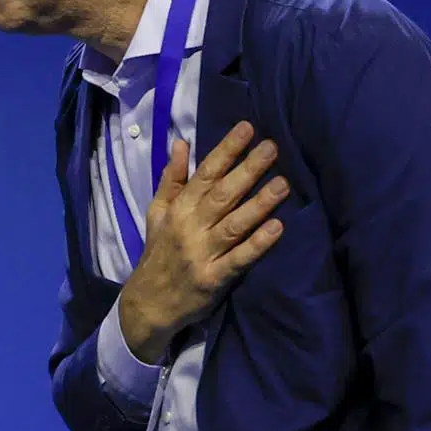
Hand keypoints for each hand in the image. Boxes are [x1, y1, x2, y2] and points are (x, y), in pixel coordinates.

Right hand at [118, 121, 289, 362]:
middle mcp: (189, 228)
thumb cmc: (159, 253)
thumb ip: (172, 179)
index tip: (248, 128)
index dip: (226, 150)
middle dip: (248, 169)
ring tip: (283, 184)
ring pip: (234, 224)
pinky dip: (257, 244)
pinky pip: (238, 260)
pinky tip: (277, 228)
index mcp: (179, 209)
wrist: (148, 303)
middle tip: (272, 148)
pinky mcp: (213, 279)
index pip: (205, 173)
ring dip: (258, 204)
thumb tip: (180, 143)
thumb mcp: (157, 213)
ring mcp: (201, 254)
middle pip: (222, 194)